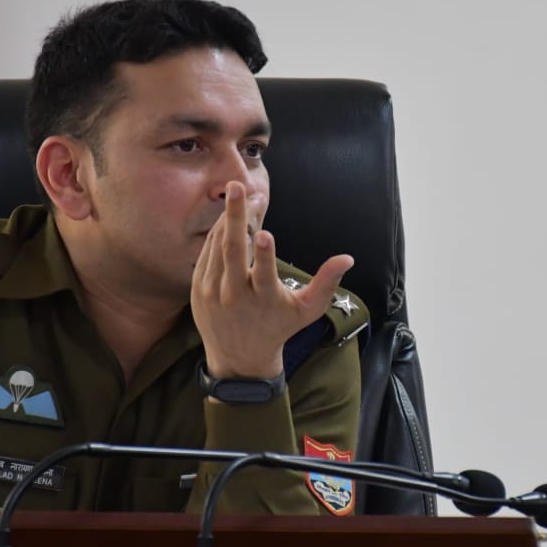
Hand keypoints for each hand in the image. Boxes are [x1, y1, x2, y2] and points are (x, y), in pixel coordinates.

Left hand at [192, 181, 353, 379]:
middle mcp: (234, 295)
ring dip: (227, 219)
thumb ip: (326, 283)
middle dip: (235, 218)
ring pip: (218, 247)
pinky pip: (207, 254)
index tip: (265, 233)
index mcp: (264, 300)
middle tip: (237, 187)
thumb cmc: (279, 328)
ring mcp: (212, 292)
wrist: (239, 358)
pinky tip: (228, 217)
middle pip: (232, 251)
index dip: (264, 255)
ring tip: (238, 195)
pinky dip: (217, 233)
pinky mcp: (198, 289)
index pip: (263, 275)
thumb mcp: (307, 310)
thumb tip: (348, 258)